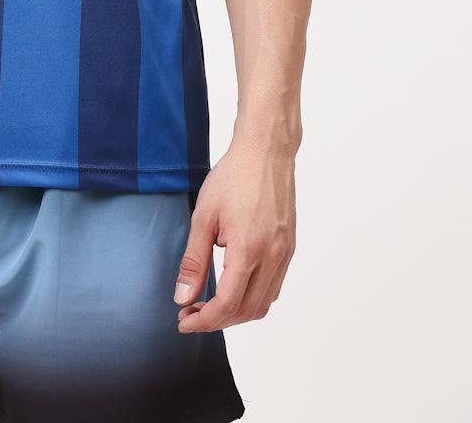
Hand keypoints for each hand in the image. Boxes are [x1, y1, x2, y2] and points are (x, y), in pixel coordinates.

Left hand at [172, 136, 295, 331]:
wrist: (266, 151)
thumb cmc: (233, 177)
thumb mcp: (204, 216)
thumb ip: (193, 260)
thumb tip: (182, 297)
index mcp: (249, 250)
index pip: (227, 304)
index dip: (204, 319)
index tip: (183, 320)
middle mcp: (272, 258)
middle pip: (246, 311)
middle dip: (217, 320)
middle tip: (191, 313)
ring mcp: (284, 254)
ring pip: (263, 304)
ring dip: (236, 312)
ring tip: (209, 303)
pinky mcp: (288, 248)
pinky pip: (273, 287)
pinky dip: (253, 298)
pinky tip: (232, 287)